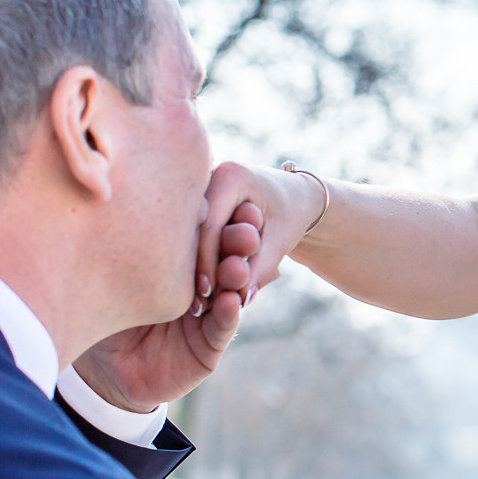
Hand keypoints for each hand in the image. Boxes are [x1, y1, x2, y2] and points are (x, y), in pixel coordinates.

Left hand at [73, 206, 258, 410]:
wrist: (101, 369)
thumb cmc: (103, 312)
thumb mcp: (116, 273)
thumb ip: (136, 245)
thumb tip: (134, 196)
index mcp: (181, 262)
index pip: (204, 235)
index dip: (219, 222)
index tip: (230, 206)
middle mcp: (199, 285)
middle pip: (223, 258)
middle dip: (237, 246)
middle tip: (247, 234)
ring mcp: (207, 315)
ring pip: (230, 291)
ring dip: (237, 278)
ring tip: (237, 268)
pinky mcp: (209, 347)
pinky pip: (222, 328)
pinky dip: (228, 314)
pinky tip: (231, 302)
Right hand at [196, 161, 319, 313]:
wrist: (291, 196)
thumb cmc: (289, 217)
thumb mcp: (279, 242)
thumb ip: (260, 269)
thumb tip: (241, 301)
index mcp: (232, 177)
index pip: (209, 225)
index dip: (206, 263)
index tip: (207, 295)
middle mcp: (209, 173)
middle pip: (191, 228)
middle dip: (193, 268)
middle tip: (195, 306)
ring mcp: (197, 182)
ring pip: (185, 230)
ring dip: (188, 266)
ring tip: (193, 302)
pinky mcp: (193, 196)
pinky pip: (187, 229)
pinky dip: (190, 257)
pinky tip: (191, 287)